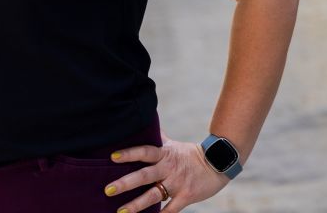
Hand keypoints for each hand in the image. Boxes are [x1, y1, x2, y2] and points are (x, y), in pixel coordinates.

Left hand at [107, 137, 228, 211]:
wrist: (217, 164)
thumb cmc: (190, 154)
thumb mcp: (173, 145)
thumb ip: (158, 138)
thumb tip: (146, 123)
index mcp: (164, 154)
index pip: (144, 152)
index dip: (129, 154)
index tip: (112, 157)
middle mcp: (168, 168)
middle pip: (145, 175)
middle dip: (126, 183)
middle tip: (108, 189)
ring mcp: (177, 183)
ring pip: (154, 195)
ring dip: (137, 204)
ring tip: (121, 211)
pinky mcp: (186, 196)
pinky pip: (172, 209)